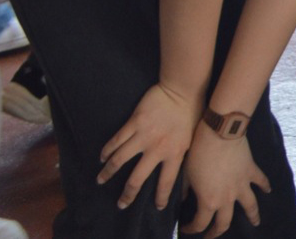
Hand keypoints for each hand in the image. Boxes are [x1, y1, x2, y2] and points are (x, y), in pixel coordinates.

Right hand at [98, 80, 201, 210]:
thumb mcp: (194, 140)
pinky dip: (107, 150)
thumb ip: (186, 159)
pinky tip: (102, 156)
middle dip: (128, 194)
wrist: (184, 88)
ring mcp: (144, 135)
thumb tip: (188, 180)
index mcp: (176, 153)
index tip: (158, 207)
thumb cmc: (193, 112)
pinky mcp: (134, 122)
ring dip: (108, 172)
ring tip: (101, 180)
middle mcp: (157, 148)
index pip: (167, 182)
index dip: (162, 197)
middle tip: (121, 204)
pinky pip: (116, 140)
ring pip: (120, 160)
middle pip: (137, 178)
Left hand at [179, 127, 269, 237]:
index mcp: (208, 201)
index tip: (185, 227)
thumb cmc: (198, 154)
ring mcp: (242, 185)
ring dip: (253, 216)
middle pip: (224, 223)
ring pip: (250, 207)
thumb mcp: (186, 175)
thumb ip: (184, 191)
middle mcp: (227, 198)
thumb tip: (182, 200)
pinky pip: (261, 181)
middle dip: (217, 232)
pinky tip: (268, 191)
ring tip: (256, 223)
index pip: (200, 223)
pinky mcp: (251, 171)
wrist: (219, 134)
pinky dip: (265, 186)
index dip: (191, 228)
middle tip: (212, 234)